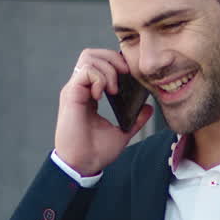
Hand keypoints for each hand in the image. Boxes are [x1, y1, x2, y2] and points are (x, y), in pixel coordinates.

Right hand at [55, 49, 153, 175]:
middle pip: (92, 54)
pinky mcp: (71, 95)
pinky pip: (85, 71)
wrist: (83, 165)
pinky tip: (103, 94)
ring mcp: (74, 90)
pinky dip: (98, 78)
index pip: (99, 64)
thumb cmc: (96, 152)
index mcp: (90, 95)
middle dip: (112, 58)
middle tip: (125, 74)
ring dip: (107, 69)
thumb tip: (148, 107)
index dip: (115, 62)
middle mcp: (80, 89)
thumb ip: (135, 119)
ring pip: (88, 57)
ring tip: (114, 89)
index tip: (130, 74)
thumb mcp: (122, 132)